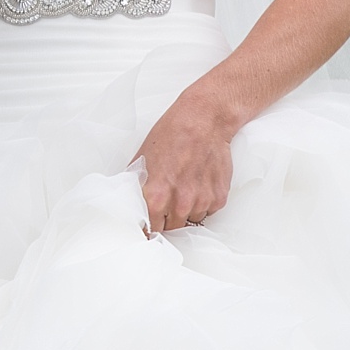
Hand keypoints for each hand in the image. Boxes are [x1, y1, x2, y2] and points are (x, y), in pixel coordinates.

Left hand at [132, 90, 235, 233]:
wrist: (203, 120)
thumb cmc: (171, 134)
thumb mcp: (142, 158)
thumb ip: (137, 185)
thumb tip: (130, 200)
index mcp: (156, 195)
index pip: (150, 229)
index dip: (149, 227)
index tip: (149, 228)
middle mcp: (180, 202)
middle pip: (171, 228)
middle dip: (167, 220)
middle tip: (166, 204)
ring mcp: (202, 201)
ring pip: (191, 220)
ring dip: (186, 211)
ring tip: (184, 187)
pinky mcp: (219, 197)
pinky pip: (208, 211)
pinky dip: (203, 202)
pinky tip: (198, 183)